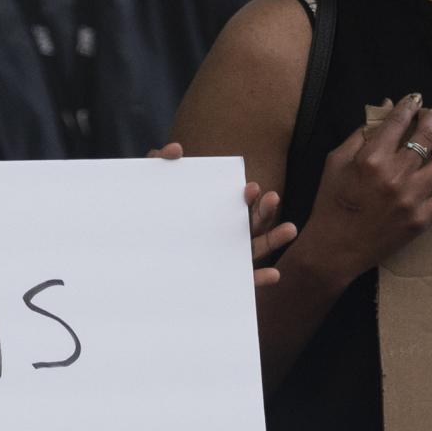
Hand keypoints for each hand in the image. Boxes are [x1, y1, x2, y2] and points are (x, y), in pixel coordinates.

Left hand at [147, 142, 297, 289]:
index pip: (241, 203)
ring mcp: (230, 258)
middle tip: (272, 197)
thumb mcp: (156, 190)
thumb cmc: (156, 219)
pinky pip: (246, 281)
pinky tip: (274, 275)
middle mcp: (231, 235)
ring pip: (258, 249)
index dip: (249, 196)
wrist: (140, 254)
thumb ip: (161, 165)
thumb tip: (175, 148)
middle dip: (266, 210)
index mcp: (221, 214)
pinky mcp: (225, 281)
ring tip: (291, 229)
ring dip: (275, 239)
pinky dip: (261, 278)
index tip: (251, 188)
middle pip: (255, 222)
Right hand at [293, 96, 431, 286]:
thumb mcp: (336, 161)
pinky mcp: (422, 219)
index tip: (414, 100)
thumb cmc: (331, 203)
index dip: (409, 105)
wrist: (335, 248)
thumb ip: (361, 133)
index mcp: (370, 159)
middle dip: (430, 120)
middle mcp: (394, 177)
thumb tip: (386, 107)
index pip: (399, 121)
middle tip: (428, 117)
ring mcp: (411, 199)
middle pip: (427, 137)